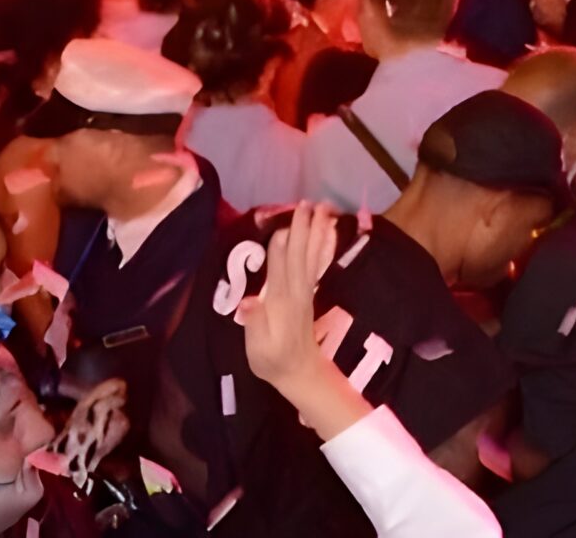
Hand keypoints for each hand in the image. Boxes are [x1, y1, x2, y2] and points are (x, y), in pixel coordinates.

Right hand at [240, 202, 340, 395]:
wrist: (299, 371)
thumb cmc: (271, 360)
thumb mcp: (257, 347)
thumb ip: (254, 323)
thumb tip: (248, 302)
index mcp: (280, 303)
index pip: (280, 271)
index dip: (281, 250)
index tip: (284, 226)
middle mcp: (295, 292)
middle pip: (299, 256)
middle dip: (302, 230)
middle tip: (307, 204)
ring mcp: (305, 291)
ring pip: (311, 256)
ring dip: (316, 231)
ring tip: (322, 209)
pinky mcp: (309, 292)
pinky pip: (318, 263)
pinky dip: (323, 246)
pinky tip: (327, 231)